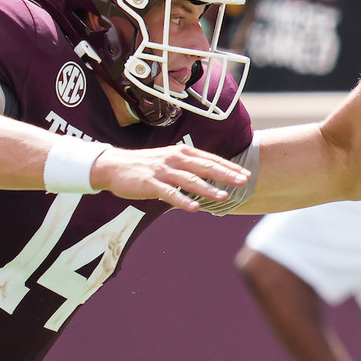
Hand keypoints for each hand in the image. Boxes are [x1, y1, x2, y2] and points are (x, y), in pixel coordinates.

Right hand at [91, 143, 248, 210]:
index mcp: (181, 152)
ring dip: (208, 188)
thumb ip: (188, 166)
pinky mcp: (150, 184)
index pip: (210, 159)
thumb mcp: (169, 160)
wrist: (114, 166)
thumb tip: (210, 175)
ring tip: (224, 196)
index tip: (246, 173)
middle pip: (205, 166)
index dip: (229, 166)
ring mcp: (162, 171)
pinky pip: (169, 193)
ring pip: (189, 180)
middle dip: (226, 174)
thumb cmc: (145, 166)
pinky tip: (195, 208)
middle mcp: (175, 159)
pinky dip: (182, 200)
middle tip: (243, 181)